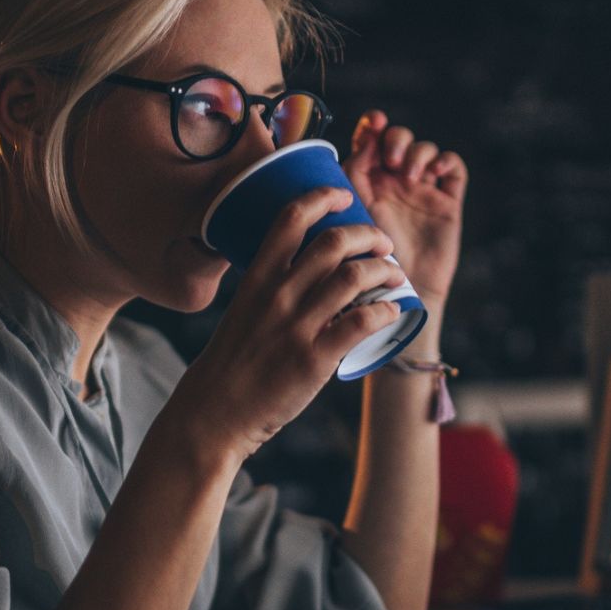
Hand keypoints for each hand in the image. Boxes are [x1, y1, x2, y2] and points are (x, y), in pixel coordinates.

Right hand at [167, 187, 408, 458]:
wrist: (215, 412)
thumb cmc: (232, 361)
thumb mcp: (245, 311)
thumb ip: (274, 288)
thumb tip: (315, 273)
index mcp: (258, 277)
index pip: (291, 218)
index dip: (323, 196)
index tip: (344, 196)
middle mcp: (278, 295)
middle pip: (334, 241)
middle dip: (369, 234)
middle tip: (383, 244)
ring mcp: (296, 326)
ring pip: (354, 277)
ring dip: (385, 270)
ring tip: (394, 275)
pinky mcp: (314, 358)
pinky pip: (362, 323)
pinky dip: (385, 311)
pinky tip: (392, 312)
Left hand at [343, 110, 465, 305]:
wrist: (396, 297)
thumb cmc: (364, 264)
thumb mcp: (350, 216)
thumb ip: (350, 179)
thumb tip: (358, 143)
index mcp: (367, 183)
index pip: (372, 140)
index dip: (373, 125)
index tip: (374, 123)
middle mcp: (394, 184)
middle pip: (400, 138)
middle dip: (396, 139)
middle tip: (390, 161)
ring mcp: (422, 192)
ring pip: (426, 149)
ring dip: (417, 152)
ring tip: (408, 176)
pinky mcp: (447, 204)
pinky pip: (454, 168)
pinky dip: (445, 161)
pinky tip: (433, 172)